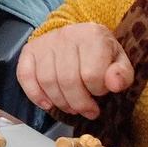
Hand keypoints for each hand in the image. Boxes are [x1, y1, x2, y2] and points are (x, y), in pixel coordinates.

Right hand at [15, 22, 133, 120]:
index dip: (98, 91)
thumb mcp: (120, 61)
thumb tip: (114, 85)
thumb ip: (122, 74)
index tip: (101, 93)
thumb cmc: (101, 53)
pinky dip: (35, 94)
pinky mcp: (30, 50)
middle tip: (88, 111)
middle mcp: (66, 35)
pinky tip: (47, 104)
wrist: (79, 35)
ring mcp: (45, 42)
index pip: (92, 74)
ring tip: (72, 108)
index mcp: (92, 35)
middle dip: (78, 103)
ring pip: (47, 81)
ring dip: (60, 102)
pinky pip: (25, 76)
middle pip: (67, 80)